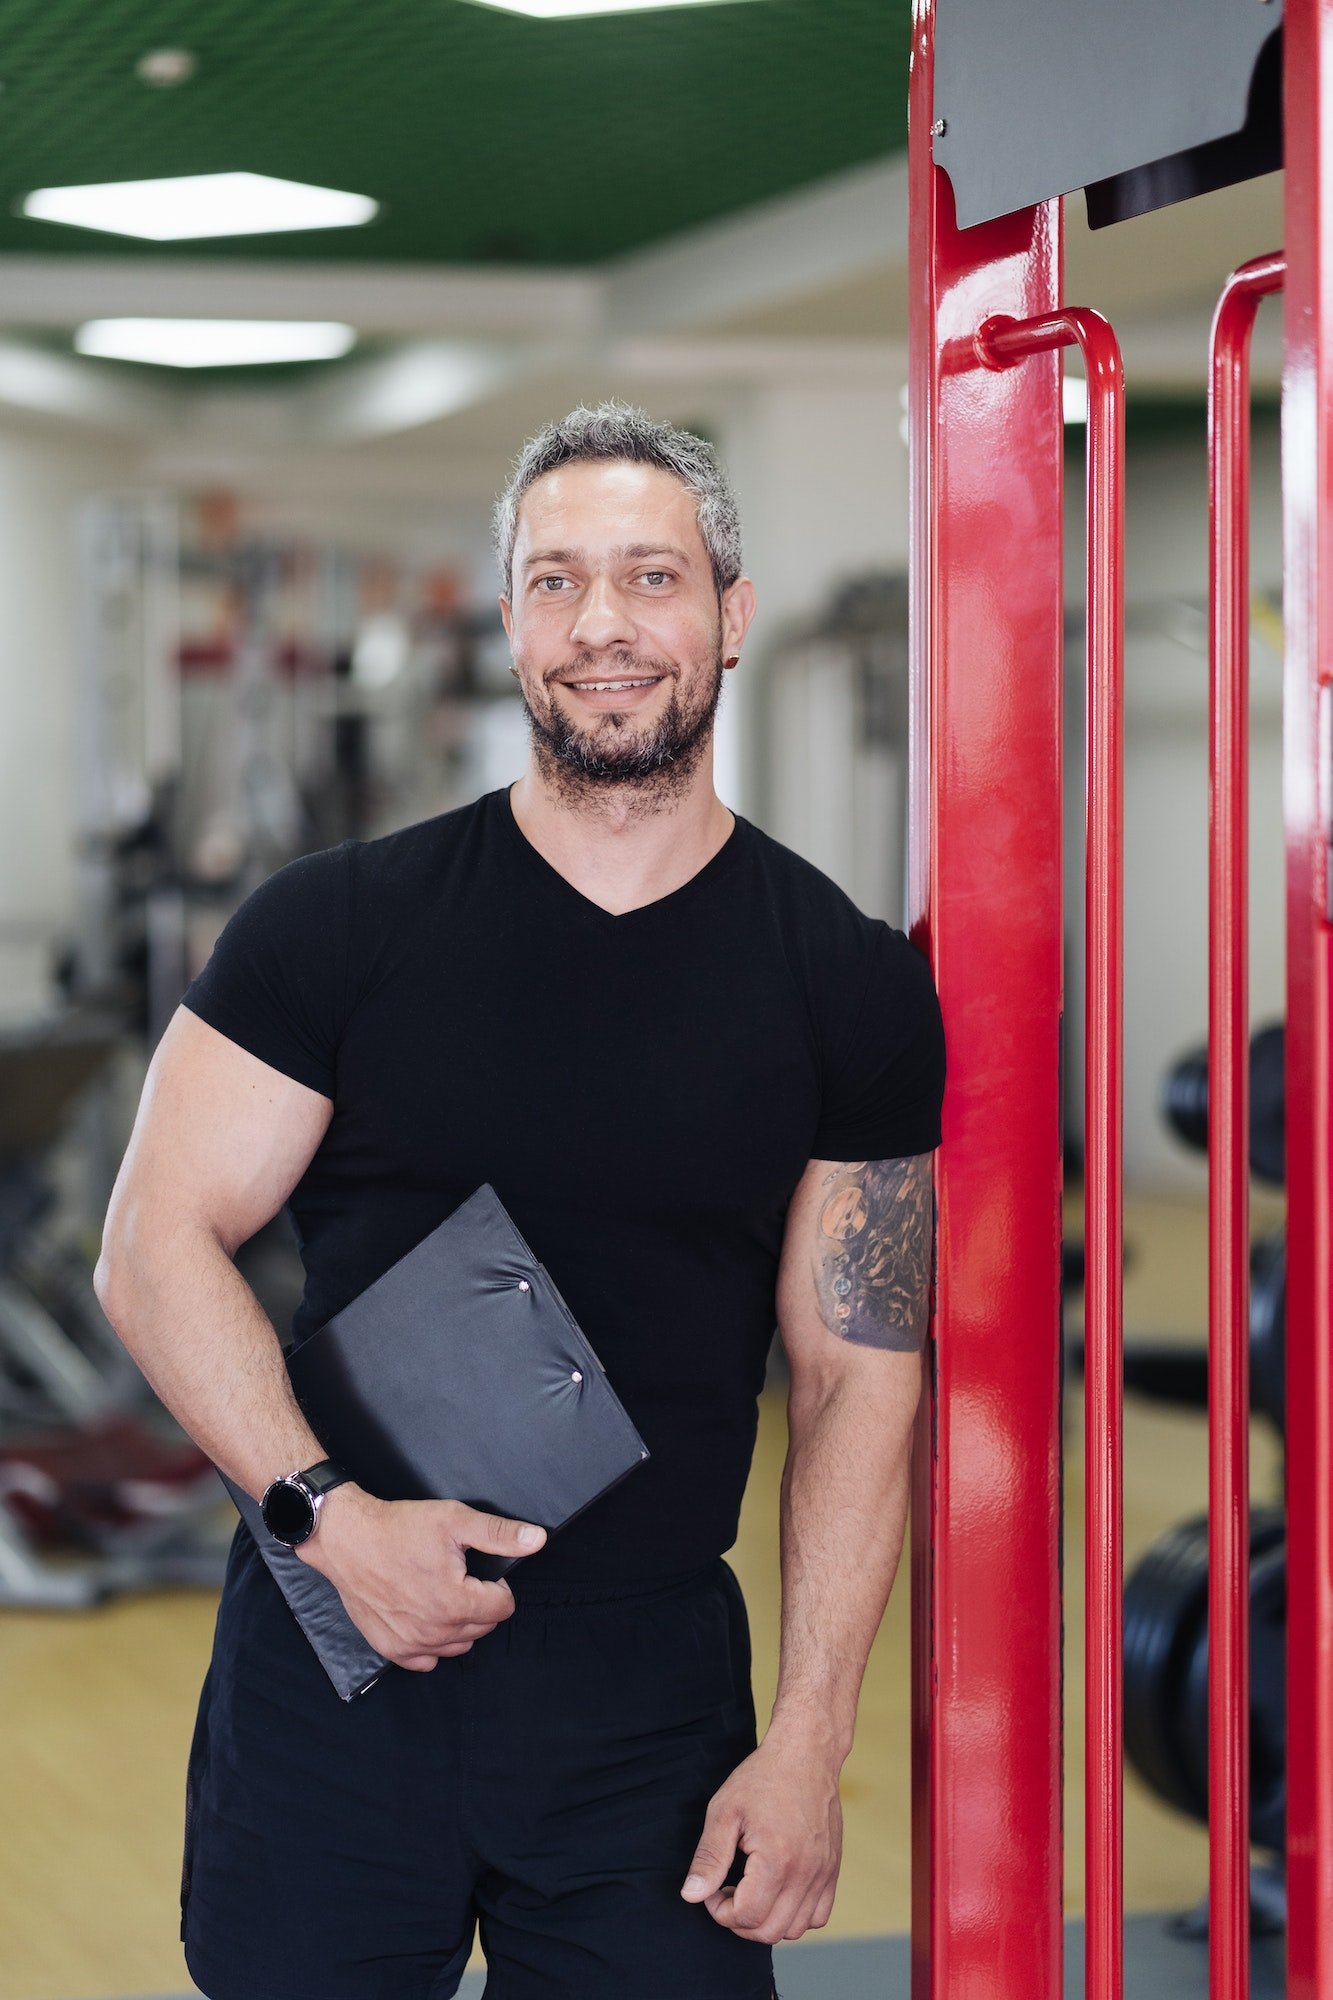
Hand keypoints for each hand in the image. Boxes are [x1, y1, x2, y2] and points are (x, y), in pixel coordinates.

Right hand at [298, 1487, 545, 1671]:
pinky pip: (427, 1660)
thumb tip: (537, 1540)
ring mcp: (412, 1644)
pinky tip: (424, 1616)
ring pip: (459, 1645)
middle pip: (484, 1627)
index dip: (497, 1583)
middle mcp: (436, 1631)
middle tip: (457, 1575)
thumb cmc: (398, 1528)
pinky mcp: (391, 1649)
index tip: (478, 1568)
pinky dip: (432, 1643)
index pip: (504, 1607)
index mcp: (456, 1601)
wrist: (348, 1540)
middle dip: (480, 1602)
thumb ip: (499, 1534)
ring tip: (441, 1592)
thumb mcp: (454, 1520)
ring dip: (459, 1623)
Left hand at [680, 1735, 842, 1944]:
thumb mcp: (725, 1811)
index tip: (713, 1888)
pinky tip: (778, 1891)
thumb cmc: (763, 1778)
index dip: (720, 1911)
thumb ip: (709, 1857)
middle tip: (728, 1893)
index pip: (746, 1917)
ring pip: (795, 1929)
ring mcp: (823, 1873)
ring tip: (752, 1892)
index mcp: (776, 1860)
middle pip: (770, 1931)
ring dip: (767, 1921)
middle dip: (740, 1922)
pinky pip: (818, 1915)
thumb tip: (692, 1895)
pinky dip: (796, 1916)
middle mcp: (805, 1873)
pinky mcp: (833, 1869)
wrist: (806, 1754)